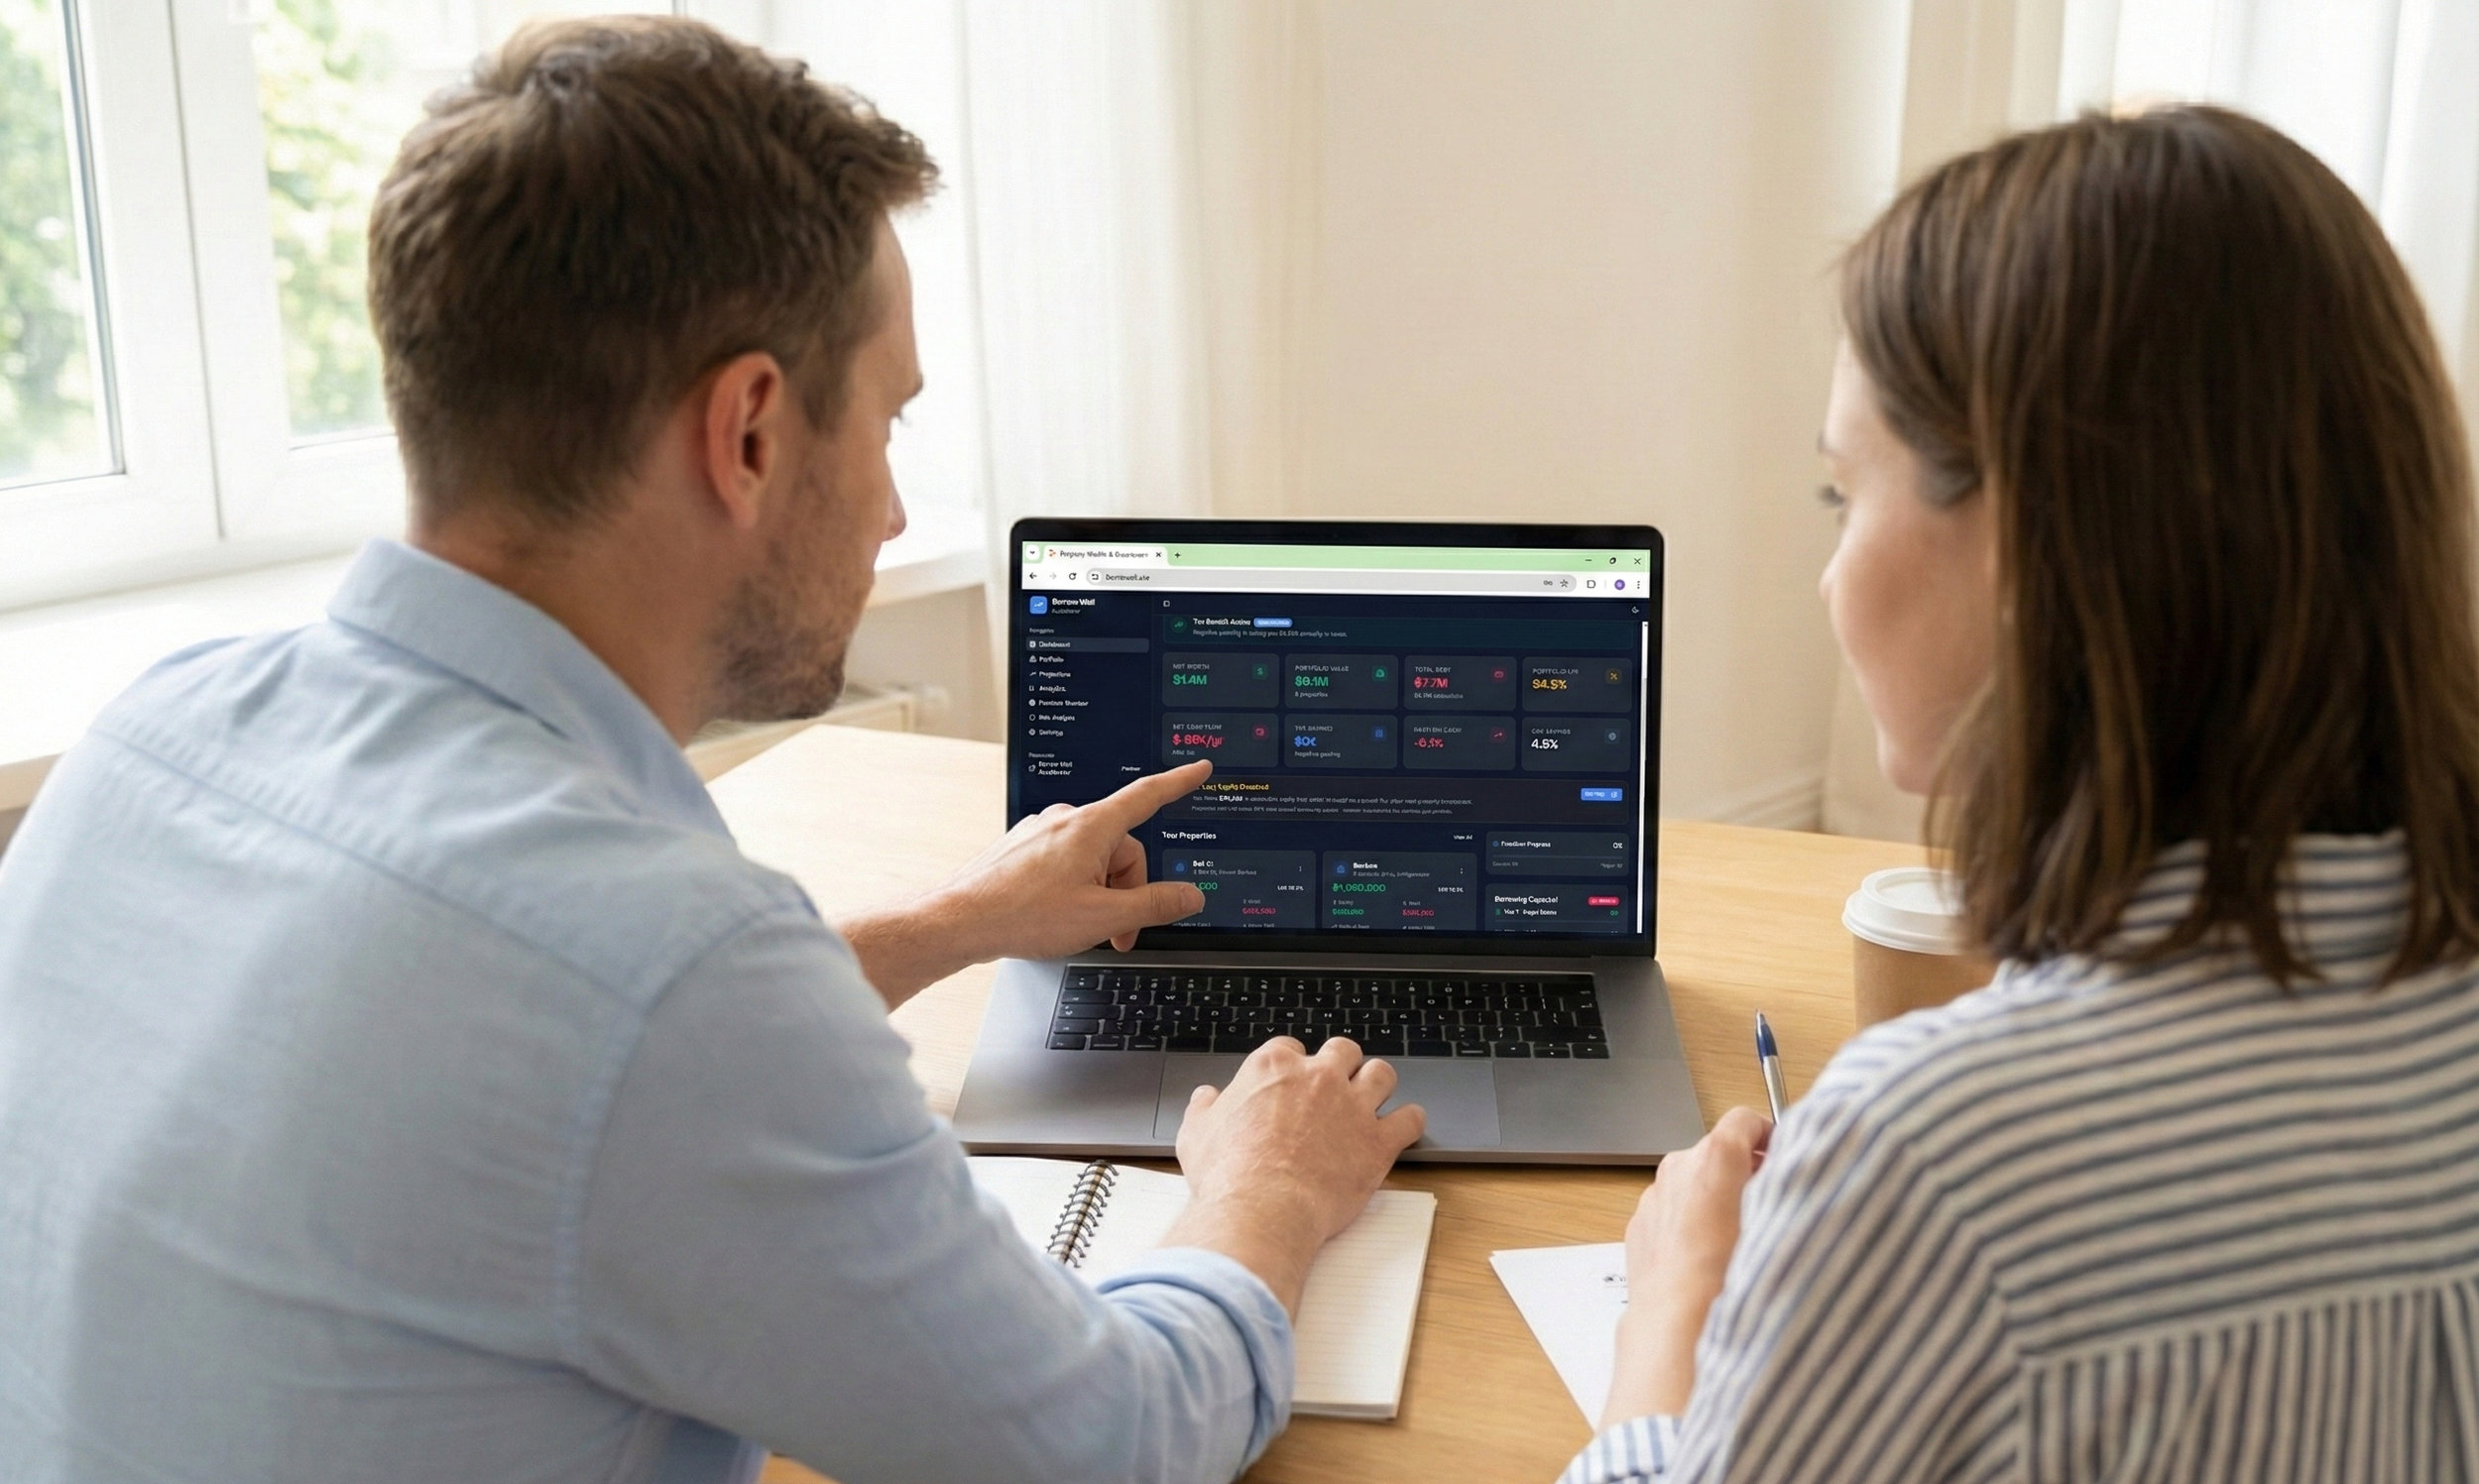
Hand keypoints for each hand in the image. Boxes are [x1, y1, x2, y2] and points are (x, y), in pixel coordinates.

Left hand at [835, 762, 1211, 1005]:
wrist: (960, 922)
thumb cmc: (1022, 915)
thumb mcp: (1103, 917)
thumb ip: (1154, 905)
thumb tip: (1190, 896)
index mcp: (1091, 827)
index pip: (1147, 796)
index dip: (1179, 782)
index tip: (1198, 769)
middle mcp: (1066, 821)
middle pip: (1121, 850)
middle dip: (1126, 892)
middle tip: (1116, 931)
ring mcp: (1041, 833)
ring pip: (1092, 861)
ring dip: (1098, 895)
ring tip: (1077, 927)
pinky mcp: (1023, 849)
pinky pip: (1064, 865)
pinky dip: (1071, 891)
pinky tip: (1053, 916)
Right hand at [1161, 1037, 1426, 1313]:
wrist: (1261, 1210)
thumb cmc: (1227, 1175)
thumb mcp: (1196, 1134)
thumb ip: (1204, 1109)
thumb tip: (1206, 1098)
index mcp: (1273, 1067)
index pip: (1291, 1047)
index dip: (1294, 1065)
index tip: (1294, 1083)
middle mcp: (1318, 1077)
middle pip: (1343, 1050)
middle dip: (1342, 1065)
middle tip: (1336, 1087)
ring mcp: (1352, 1106)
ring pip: (1382, 1073)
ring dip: (1378, 1084)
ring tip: (1373, 1099)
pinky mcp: (1377, 1141)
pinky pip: (1410, 1118)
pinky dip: (1409, 1121)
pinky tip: (1403, 1128)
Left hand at [1600, 1106, 1770, 1426]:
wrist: (1678, 1326)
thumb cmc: (1729, 1279)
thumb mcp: (1779, 1224)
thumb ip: (1788, 1191)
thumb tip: (1801, 1180)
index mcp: (1714, 1157)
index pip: (1745, 1121)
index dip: (1769, 1136)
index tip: (1783, 1156)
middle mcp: (1678, 1168)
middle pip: (1719, 1153)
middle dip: (1745, 1172)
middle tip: (1770, 1204)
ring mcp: (1653, 1197)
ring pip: (1693, 1183)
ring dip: (1715, 1199)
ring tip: (1741, 1241)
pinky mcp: (1639, 1226)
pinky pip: (1672, 1211)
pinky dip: (1689, 1223)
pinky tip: (1709, 1260)